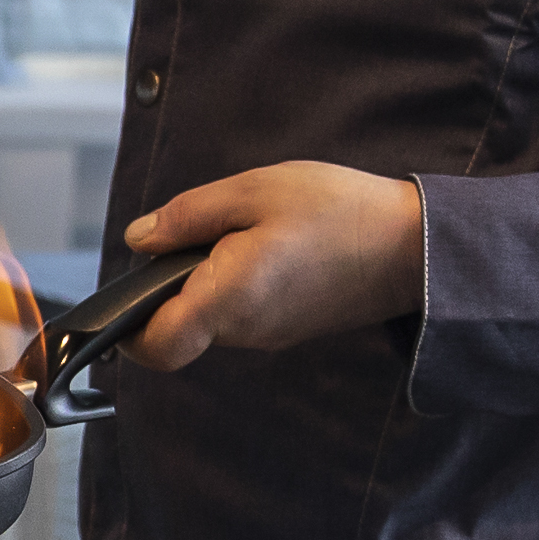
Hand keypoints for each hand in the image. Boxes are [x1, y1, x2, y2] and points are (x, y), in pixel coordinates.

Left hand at [120, 163, 423, 370]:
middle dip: (166, 290)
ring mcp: (269, 335)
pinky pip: (241, 315)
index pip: (156, 347)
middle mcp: (245, 330)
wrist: (416, 246)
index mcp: (228, 300)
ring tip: (238, 234)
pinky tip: (263, 248)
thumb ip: (188, 217)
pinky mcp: (290, 328)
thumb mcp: (253, 192)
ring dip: (202, 285)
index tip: (122, 300)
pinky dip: (233, 287)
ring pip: (209, 321)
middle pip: (177, 330)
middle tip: (192, 236)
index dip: (126, 331)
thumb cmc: (339, 213)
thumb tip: (138, 239)